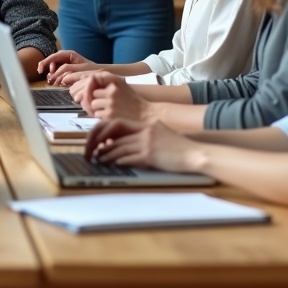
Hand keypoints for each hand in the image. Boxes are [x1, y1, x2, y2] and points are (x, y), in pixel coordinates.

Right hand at [37, 49, 100, 85]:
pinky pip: (58, 74)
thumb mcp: (80, 68)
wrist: (101, 75)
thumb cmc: (93, 70)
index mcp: (69, 54)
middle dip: (48, 69)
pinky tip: (56, 82)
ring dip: (51, 75)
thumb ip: (68, 69)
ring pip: (54, 68)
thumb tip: (56, 73)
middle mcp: (66, 58)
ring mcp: (66, 65)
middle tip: (48, 78)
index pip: (54, 56)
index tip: (40, 70)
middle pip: (52, 62)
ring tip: (51, 81)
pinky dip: (56, 78)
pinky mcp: (67, 72)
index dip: (45, 62)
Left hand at [69, 71, 145, 119]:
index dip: (94, 87)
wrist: (146, 114)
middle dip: (96, 98)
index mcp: (115, 82)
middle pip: (92, 94)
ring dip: (98, 108)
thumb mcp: (121, 83)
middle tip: (107, 102)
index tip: (98, 92)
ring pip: (93, 104)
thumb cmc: (132, 99)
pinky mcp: (110, 115)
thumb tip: (83, 76)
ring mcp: (111, 104)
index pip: (94, 81)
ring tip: (110, 109)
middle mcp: (112, 91)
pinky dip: (101, 116)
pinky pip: (96, 114)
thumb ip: (105, 78)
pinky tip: (111, 115)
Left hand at [84, 120, 199, 173]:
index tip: (97, 139)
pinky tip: (113, 164)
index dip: (104, 131)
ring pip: (119, 146)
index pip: (117, 123)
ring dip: (106, 154)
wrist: (195, 153)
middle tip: (92, 151)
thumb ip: (144, 134)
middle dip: (99, 142)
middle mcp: (145, 130)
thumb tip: (125, 143)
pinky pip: (129, 157)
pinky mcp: (150, 155)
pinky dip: (118, 161)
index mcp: (146, 124)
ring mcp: (148, 142)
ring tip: (99, 160)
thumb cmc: (179, 147)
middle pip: (114, 134)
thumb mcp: (161, 133)